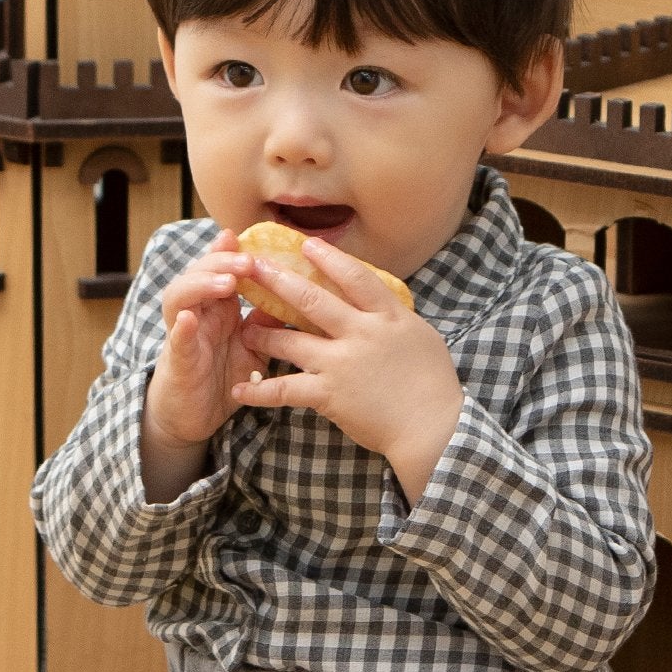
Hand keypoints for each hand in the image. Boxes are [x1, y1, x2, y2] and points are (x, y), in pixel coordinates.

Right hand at [140, 231, 277, 500]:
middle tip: (247, 261)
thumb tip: (297, 296)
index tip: (250, 238)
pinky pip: (176, 342)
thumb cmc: (221, 377)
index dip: (230, 251)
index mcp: (216, 307)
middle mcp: (196, 314)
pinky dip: (180, 329)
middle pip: (199, 273)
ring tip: (226, 284)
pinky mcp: (177, 362)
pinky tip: (189, 320)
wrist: (194, 419)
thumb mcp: (252, 346)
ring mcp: (183, 335)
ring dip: (201, 286)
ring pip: (180, 297)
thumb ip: (266, 321)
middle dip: (221, 262)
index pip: (219, 268)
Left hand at [233, 237, 463, 500]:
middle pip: (312, 299)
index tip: (306, 244)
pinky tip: (239, 391)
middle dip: (277, 281)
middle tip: (251, 267)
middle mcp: (361, 333)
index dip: (329, 258)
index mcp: (387, 316)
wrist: (432, 427)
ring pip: (290, 342)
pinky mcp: (329, 394)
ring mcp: (341, 363)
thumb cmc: (431, 382)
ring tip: (243, 329)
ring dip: (262, 335)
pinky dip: (260, 392)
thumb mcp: (418, 335)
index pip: (355, 277)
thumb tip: (373, 299)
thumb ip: (391, 316)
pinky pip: (286, 390)